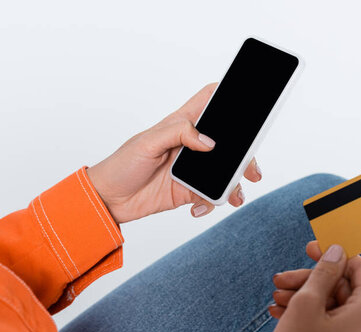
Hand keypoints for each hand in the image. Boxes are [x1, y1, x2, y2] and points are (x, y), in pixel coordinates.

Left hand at [86, 83, 262, 223]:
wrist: (109, 200)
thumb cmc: (122, 164)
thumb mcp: (147, 142)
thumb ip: (179, 134)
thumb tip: (209, 142)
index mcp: (181, 124)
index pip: (209, 101)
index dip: (228, 94)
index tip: (248, 98)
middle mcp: (191, 145)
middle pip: (228, 141)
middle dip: (245, 153)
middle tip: (251, 169)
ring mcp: (192, 169)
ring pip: (225, 171)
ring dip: (234, 183)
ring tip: (234, 196)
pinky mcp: (189, 191)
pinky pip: (211, 196)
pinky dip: (211, 203)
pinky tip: (197, 208)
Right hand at [261, 242, 360, 331]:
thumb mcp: (306, 305)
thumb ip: (323, 273)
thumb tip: (337, 251)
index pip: (360, 267)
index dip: (333, 255)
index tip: (308, 248)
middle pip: (343, 288)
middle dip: (309, 281)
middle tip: (279, 280)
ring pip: (334, 307)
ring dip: (304, 299)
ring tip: (275, 301)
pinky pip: (333, 325)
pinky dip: (309, 317)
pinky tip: (281, 315)